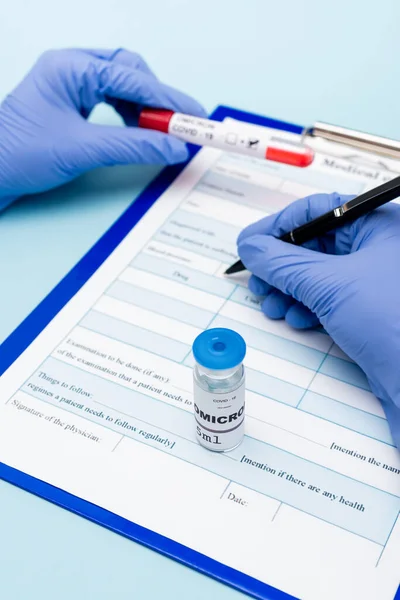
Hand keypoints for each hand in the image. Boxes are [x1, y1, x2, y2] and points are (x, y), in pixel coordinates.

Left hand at [0, 48, 205, 208]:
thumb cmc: (20, 155)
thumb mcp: (83, 150)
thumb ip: (133, 146)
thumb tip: (173, 147)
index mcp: (70, 67)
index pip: (132, 78)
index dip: (167, 99)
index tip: (193, 116)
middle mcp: (71, 68)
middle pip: (130, 72)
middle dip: (155, 99)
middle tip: (176, 126)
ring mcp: (70, 84)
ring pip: (122, 85)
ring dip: (143, 107)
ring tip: (157, 132)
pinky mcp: (71, 101)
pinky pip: (111, 99)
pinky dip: (129, 115)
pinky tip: (136, 130)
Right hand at [237, 192, 399, 447]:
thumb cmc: (394, 323)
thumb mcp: (328, 285)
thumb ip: (283, 263)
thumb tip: (253, 248)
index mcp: (378, 225)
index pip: (318, 210)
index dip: (278, 226)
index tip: (250, 243)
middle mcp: (377, 247)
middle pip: (314, 244)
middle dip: (281, 266)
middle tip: (258, 281)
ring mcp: (372, 278)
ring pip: (316, 273)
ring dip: (288, 289)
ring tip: (272, 305)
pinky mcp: (367, 307)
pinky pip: (327, 297)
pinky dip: (306, 306)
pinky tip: (298, 320)